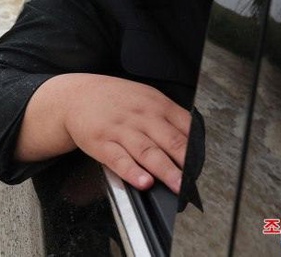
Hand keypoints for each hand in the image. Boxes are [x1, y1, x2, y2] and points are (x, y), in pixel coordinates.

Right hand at [17, 73, 191, 192]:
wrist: (75, 95)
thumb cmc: (114, 99)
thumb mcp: (145, 97)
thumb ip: (169, 116)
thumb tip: (194, 140)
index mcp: (155, 104)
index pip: (184, 127)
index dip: (197, 149)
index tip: (204, 166)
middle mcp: (140, 116)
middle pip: (169, 140)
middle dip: (186, 162)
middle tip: (198, 180)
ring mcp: (120, 130)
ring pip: (147, 152)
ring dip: (165, 170)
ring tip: (177, 185)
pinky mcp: (101, 143)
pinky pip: (119, 160)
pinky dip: (132, 171)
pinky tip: (142, 181)